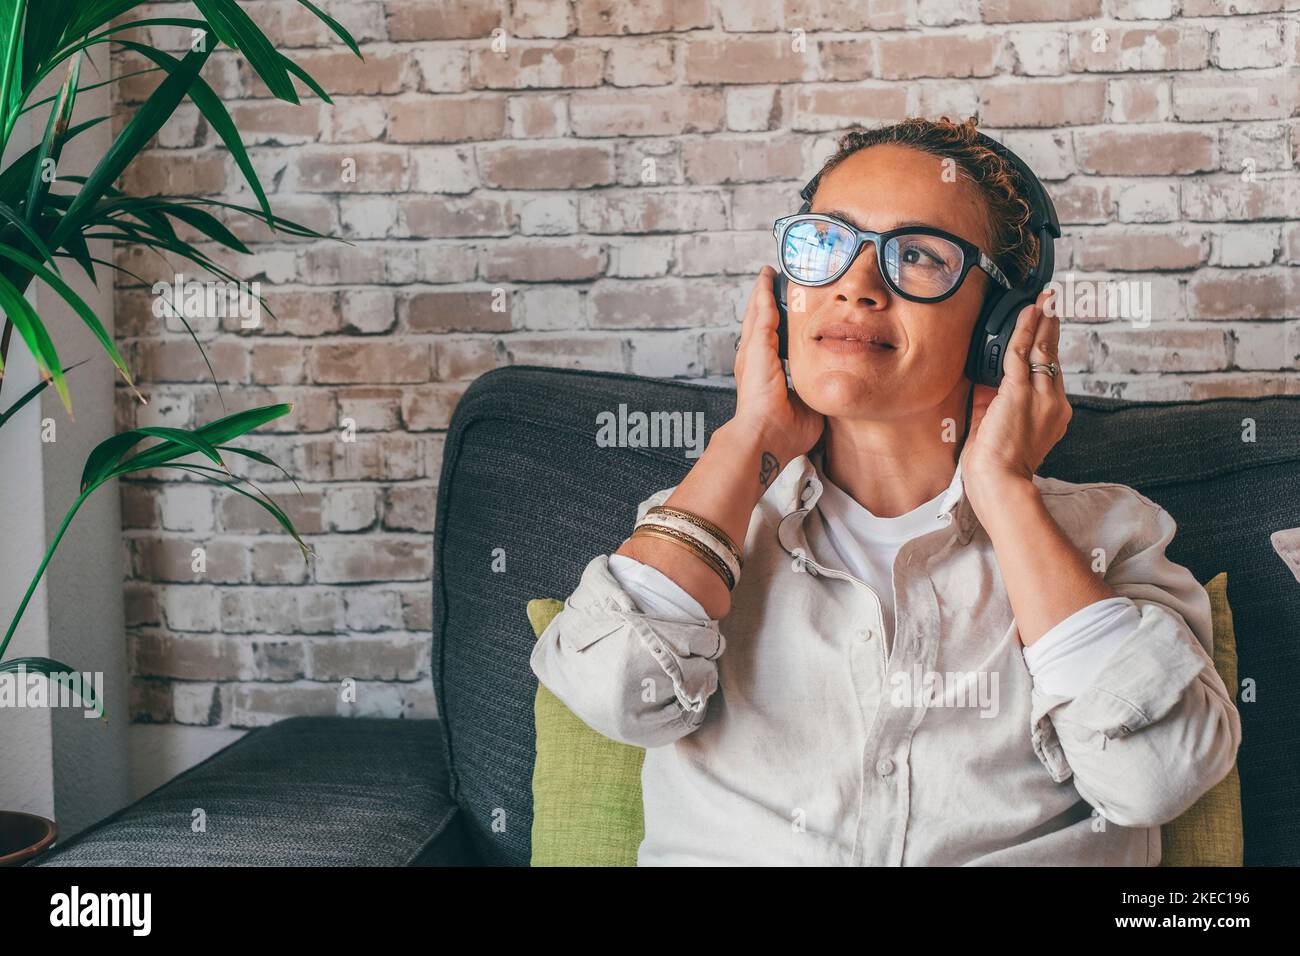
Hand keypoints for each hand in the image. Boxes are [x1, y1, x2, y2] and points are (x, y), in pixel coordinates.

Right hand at [732, 266, 824, 469]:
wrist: (766, 437)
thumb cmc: (784, 432)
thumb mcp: (808, 406)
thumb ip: (816, 391)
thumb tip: (832, 386)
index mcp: (764, 374)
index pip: (771, 342)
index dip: (776, 326)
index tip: (785, 313)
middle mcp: (754, 360)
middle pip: (759, 322)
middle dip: (764, 302)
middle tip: (770, 281)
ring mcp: (752, 352)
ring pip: (757, 313)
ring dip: (762, 293)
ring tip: (767, 274)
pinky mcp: (756, 346)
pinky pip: (761, 312)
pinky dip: (763, 293)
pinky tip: (768, 277)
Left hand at [960, 289, 1071, 508]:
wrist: (999, 484)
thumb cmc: (996, 466)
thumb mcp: (999, 428)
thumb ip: (995, 401)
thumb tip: (985, 378)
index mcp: (1051, 413)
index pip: (1049, 373)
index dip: (1047, 347)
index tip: (1047, 328)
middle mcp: (1053, 402)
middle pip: (1051, 356)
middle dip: (1051, 326)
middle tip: (1054, 300)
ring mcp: (1041, 397)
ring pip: (1041, 350)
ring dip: (1042, 320)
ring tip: (1046, 297)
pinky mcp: (1020, 393)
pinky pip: (1020, 353)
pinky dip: (1024, 329)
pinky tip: (1028, 312)